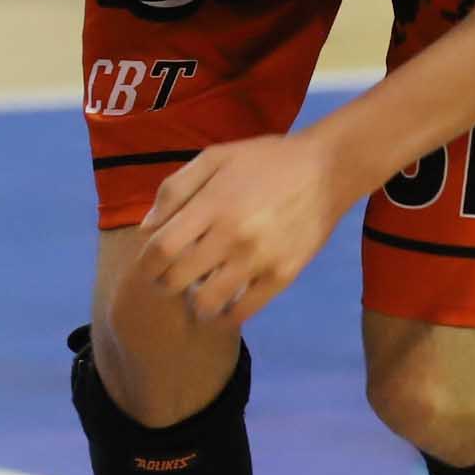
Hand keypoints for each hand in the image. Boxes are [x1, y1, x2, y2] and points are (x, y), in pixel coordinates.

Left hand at [138, 133, 352, 330]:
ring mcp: (258, 259)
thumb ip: (176, 189)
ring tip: (197, 297)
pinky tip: (224, 309)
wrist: (327, 170)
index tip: (150, 267)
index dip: (147, 264)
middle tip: (170, 283)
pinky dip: (227, 316)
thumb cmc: (266, 161)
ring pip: (207, 302)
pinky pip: (245, 310)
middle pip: (178, 279)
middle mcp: (231, 236)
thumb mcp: (216, 157)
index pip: (161, 249)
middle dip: (165, 285)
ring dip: (194, 304)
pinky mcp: (283, 276)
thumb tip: (147, 228)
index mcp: (211, 205)